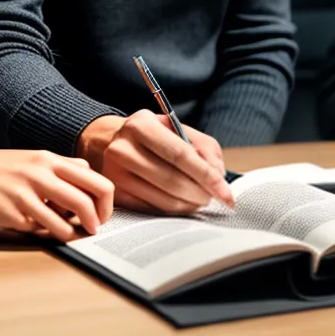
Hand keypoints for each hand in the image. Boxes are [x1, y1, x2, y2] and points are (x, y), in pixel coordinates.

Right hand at [0, 145, 113, 241]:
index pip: (93, 175)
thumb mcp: (24, 160)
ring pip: (74, 213)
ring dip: (78, 231)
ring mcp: (29, 190)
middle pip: (93, 193)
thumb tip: (83, 181)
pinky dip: (48, 235)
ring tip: (71, 235)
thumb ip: (52, 169)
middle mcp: (42, 170)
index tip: (99, 212)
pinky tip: (39, 232)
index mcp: (47, 158)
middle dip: (100, 216)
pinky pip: (44, 229)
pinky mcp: (14, 211)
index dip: (103, 198)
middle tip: (94, 228)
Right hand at [76, 110, 233, 214]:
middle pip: (173, 181)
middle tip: (215, 197)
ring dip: (190, 204)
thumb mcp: (175, 127)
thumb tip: (218, 175)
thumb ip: (203, 146)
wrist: (107, 141)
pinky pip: (153, 211)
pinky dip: (174, 211)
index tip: (227, 193)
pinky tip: (180, 202)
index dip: (207, 176)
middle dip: (201, 193)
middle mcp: (123, 149)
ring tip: (199, 198)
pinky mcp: (116, 195)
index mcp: (140, 125)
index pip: (180, 154)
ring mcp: (116, 174)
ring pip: (165, 201)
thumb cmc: (149, 136)